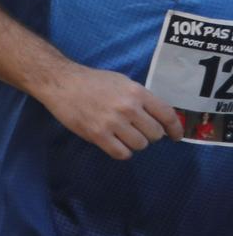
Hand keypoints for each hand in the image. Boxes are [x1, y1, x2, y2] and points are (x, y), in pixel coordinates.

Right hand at [36, 65, 183, 159]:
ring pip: (140, 145)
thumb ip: (140, 98)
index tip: (175, 136)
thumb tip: (159, 117)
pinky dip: (121, 151)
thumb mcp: (122, 82)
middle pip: (155, 134)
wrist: (60, 82)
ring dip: (134, 143)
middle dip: (149, 134)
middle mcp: (128, 107)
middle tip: (137, 130)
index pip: (167, 115)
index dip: (175, 129)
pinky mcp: (98, 134)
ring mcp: (113, 122)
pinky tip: (114, 142)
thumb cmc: (92, 81)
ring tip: (122, 135)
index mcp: (136, 92)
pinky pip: (122, 153)